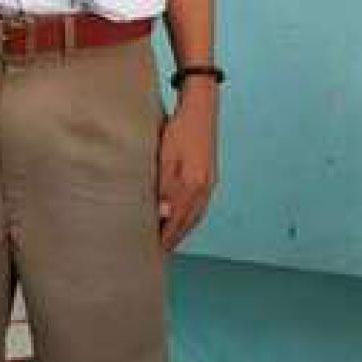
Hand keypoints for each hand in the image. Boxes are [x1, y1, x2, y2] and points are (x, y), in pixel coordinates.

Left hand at [157, 86, 218, 251]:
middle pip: (187, 223)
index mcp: (193, 185)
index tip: (152, 251)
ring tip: (168, 241)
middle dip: (173, 239)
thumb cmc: (179, 129)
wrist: (200, 109)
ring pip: (194, 216)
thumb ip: (164, 186)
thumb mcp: (165, 156)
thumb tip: (161, 214)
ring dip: (181, 230)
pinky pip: (199, 207)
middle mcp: (204, 188)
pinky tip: (181, 219)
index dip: (164, 237)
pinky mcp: (209, 178)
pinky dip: (189, 218)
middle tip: (157, 253)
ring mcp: (209, 184)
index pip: (176, 221)